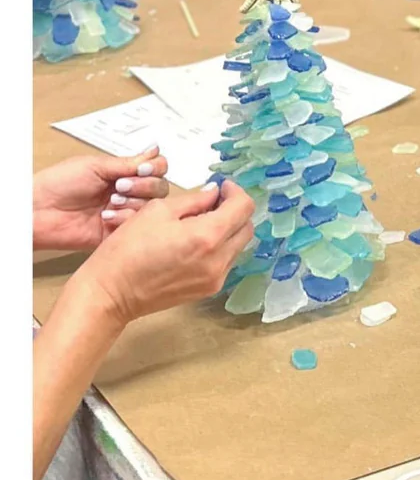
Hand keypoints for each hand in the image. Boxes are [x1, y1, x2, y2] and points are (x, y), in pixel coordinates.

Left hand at [33, 146, 169, 251]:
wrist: (38, 209)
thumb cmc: (60, 183)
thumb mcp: (97, 166)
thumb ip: (129, 163)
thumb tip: (155, 149)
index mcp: (123, 174)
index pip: (156, 168)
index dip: (155, 168)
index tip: (142, 169)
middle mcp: (128, 192)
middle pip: (160, 188)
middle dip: (144, 186)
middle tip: (120, 187)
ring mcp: (125, 212)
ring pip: (152, 207)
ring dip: (133, 203)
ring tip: (110, 202)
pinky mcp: (119, 231)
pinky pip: (137, 226)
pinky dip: (124, 219)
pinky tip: (106, 217)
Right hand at [74, 180, 255, 326]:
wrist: (112, 292)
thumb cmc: (127, 249)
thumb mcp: (158, 211)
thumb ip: (193, 200)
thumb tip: (214, 193)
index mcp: (206, 236)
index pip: (243, 208)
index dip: (236, 192)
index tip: (222, 187)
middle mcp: (218, 260)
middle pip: (247, 228)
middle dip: (235, 210)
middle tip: (214, 201)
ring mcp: (216, 278)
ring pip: (238, 246)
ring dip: (228, 229)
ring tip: (203, 221)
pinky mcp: (209, 289)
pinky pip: (226, 261)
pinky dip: (220, 247)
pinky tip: (197, 241)